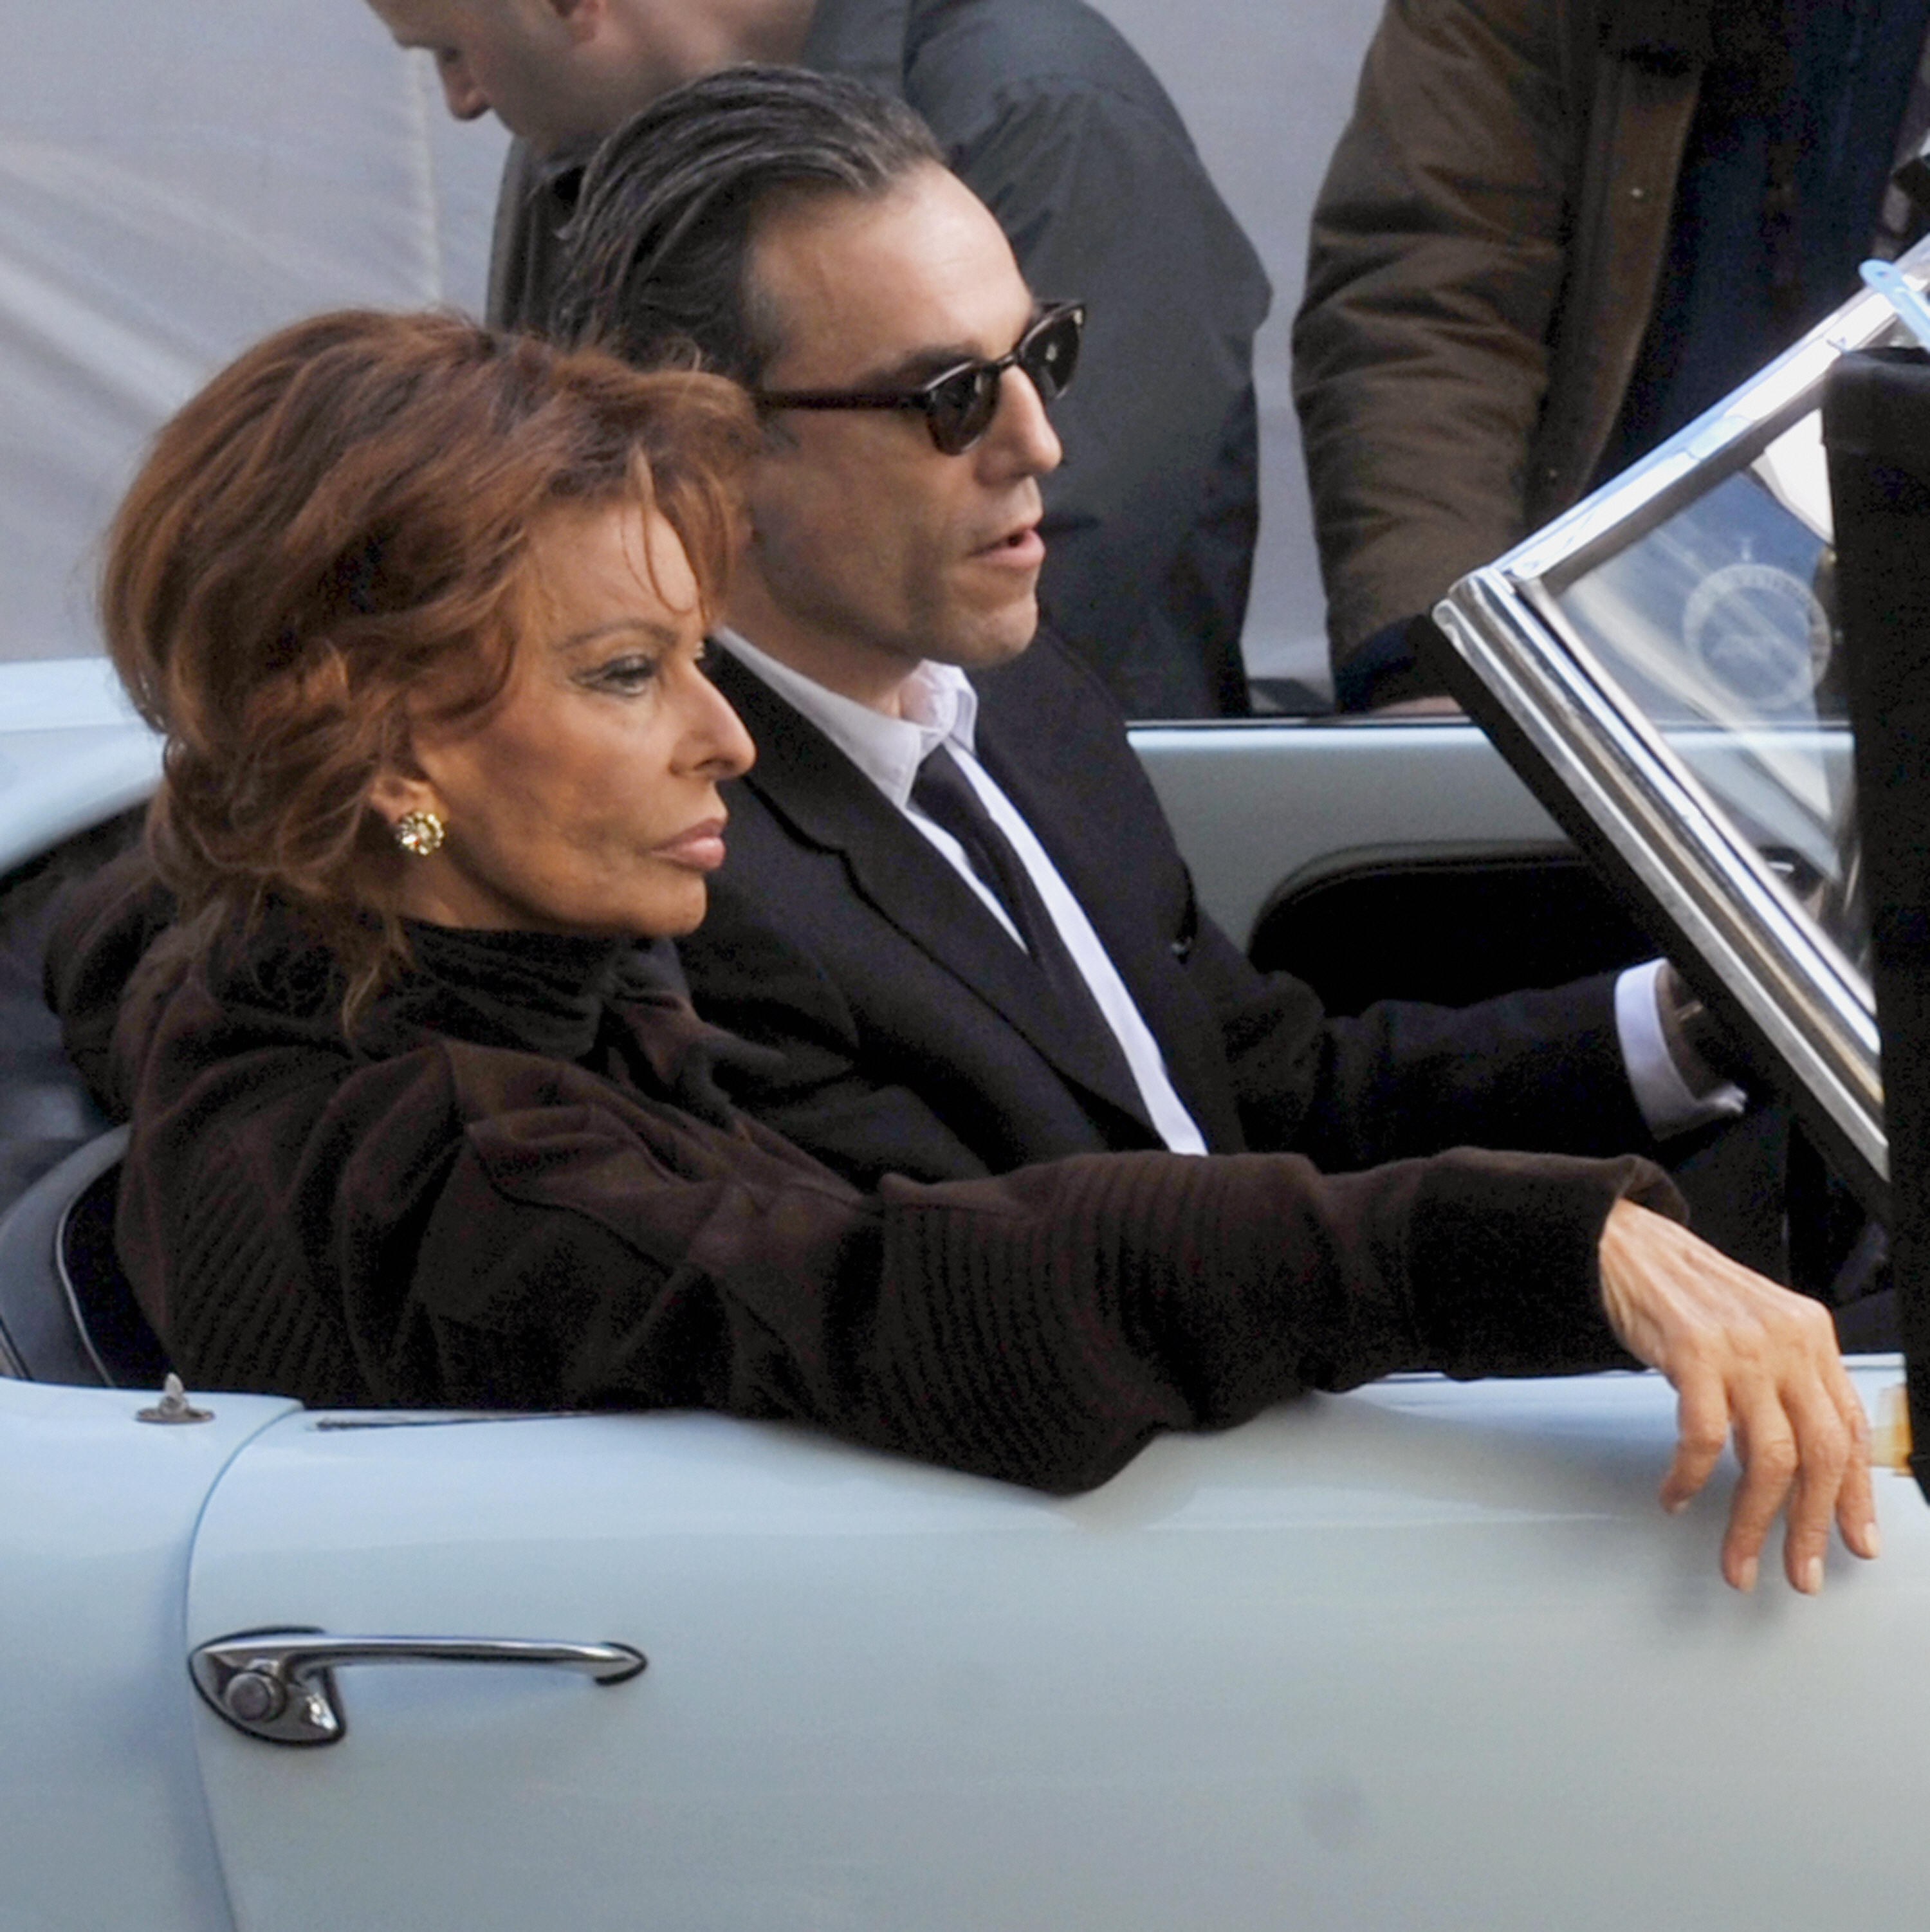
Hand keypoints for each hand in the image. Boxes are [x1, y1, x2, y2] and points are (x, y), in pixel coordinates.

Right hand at [1596, 1199, 1877, 1592]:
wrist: (1623, 1243)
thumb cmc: (1682, 1290)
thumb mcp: (1752, 1331)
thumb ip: (1779, 1386)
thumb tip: (1792, 1464)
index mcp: (1811, 1336)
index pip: (1850, 1429)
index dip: (1855, 1494)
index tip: (1855, 1539)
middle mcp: (1787, 1341)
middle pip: (1820, 1453)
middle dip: (1811, 1526)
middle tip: (1800, 1571)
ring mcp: (1742, 1347)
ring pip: (1769, 1458)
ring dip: (1752, 1522)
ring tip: (1737, 1557)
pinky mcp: (1693, 1352)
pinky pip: (1702, 1438)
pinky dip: (1689, 1478)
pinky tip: (1676, 1495)